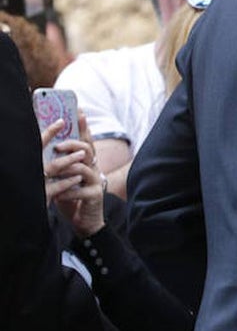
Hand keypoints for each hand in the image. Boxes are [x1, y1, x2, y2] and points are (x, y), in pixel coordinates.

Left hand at [43, 113, 105, 236]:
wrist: (85, 220)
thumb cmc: (72, 196)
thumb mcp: (65, 177)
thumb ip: (60, 163)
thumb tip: (46, 146)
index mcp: (87, 162)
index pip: (86, 139)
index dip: (84, 125)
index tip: (79, 110)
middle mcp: (94, 168)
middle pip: (87, 149)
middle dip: (73, 144)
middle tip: (58, 145)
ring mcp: (96, 181)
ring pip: (84, 167)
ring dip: (68, 167)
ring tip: (55, 168)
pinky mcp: (95, 195)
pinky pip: (81, 190)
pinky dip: (67, 191)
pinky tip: (58, 194)